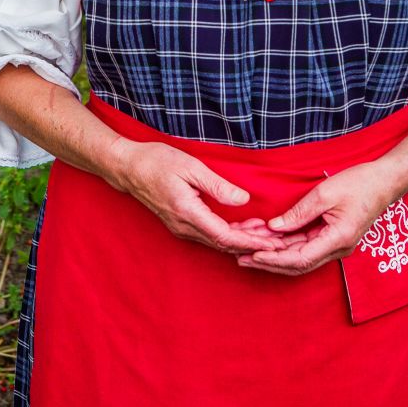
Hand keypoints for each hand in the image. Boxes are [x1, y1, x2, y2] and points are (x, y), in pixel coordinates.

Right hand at [109, 140, 288, 255]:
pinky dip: (229, 235)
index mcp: (188, 213)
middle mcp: (184, 227)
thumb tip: (244, 201)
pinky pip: (209, 235)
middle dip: (252, 245)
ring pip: (217, 242)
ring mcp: (181, 228)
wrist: (128, 167)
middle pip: (224, 245)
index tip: (271, 242)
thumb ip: (218, 186)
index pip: (225, 237)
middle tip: (279, 241)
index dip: (250, 242)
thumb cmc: (157, 161)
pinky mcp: (181, 224)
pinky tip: (244, 228)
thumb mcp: (191, 167)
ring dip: (242, 241)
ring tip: (267, 234)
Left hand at [234, 162, 401, 276]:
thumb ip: (299, 213)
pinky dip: (286, 245)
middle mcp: (337, 248)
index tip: (253, 256)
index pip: (301, 259)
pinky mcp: (332, 238)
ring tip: (248, 251)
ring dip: (275, 255)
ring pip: (300, 257)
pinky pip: (306, 246)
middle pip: (298, 264)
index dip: (275, 259)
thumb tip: (274, 227)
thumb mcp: (325, 193)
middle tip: (241, 259)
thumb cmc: (359, 183)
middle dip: (269, 262)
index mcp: (338, 239)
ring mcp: (336, 245)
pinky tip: (268, 241)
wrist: (384, 181)